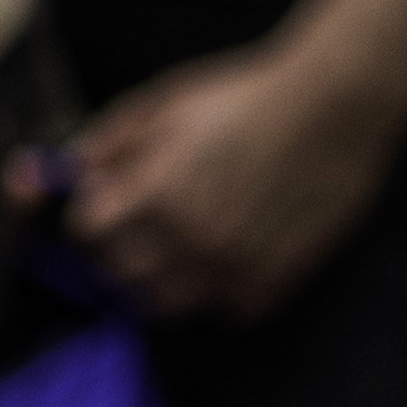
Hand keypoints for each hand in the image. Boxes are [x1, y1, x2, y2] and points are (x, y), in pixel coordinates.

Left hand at [38, 42, 406, 327]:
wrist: (333, 109)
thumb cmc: (246, 97)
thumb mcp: (166, 102)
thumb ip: (112, 140)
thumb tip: (73, 172)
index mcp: (156, 190)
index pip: (87, 230)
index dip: (90, 214)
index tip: (104, 206)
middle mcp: (190, 239)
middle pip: (119, 276)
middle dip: (116, 251)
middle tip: (135, 231)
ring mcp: (233, 268)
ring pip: (166, 305)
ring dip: (160, 281)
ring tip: (175, 249)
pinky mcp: (273, 284)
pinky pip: (225, 310)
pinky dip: (217, 292)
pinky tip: (226, 256)